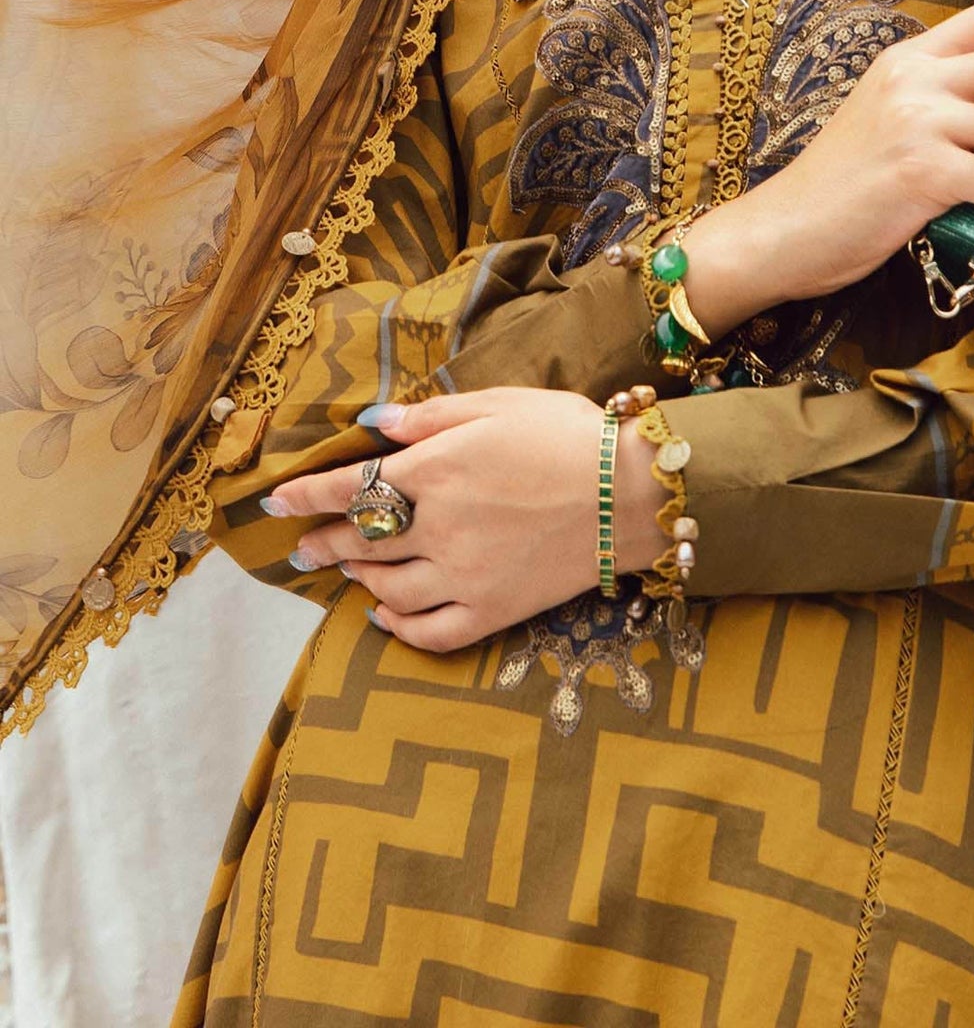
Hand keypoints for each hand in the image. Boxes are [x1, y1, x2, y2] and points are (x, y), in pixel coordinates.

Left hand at [258, 388, 665, 652]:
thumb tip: (376, 423)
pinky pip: (430, 631)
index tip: (276, 502)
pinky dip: (398, 628)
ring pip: (388, 588)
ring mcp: (465, 576)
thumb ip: (432, 416)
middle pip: (361, 540)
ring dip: (358, 579)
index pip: (351, 486)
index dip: (307, 495)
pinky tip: (385, 616)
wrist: (633, 493)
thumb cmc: (568, 435)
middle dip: (324, 541)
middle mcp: (440, 526)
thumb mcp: (499, 404)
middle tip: (301, 547)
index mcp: (437, 469)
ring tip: (347, 572)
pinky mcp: (493, 611)